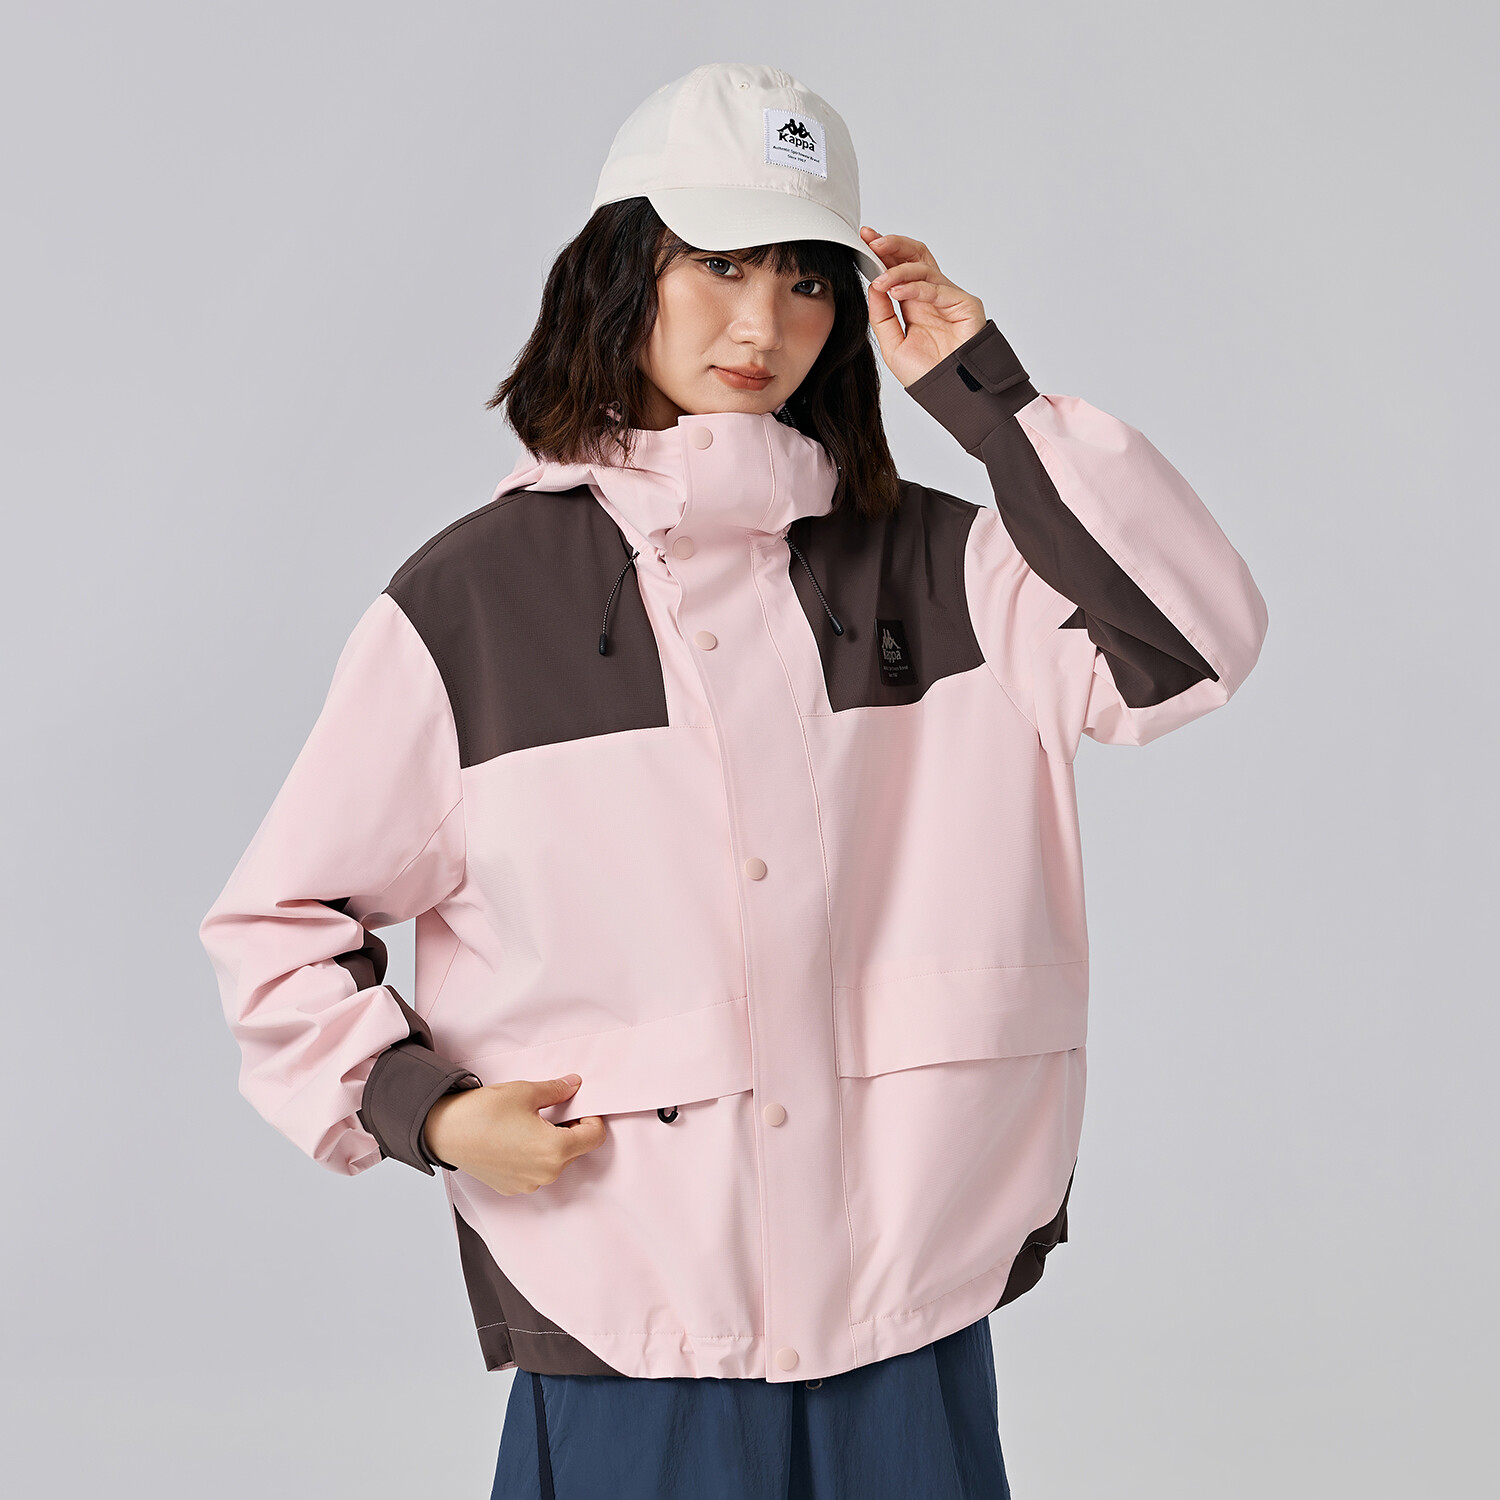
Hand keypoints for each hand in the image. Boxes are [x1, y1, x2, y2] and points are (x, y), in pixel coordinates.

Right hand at [423, 1074, 606, 1194]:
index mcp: (554, 1150)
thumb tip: (575, 1084)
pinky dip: (534, 1156)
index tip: (578, 1106)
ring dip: (552, 1143)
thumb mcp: (526, 1092)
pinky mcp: (511, 1187)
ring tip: (531, 1124)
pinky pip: (535, 1171)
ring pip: (556, 1162)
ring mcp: (527, 1184)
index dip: (591, 1117)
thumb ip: (558, 1090)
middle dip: (571, 1129)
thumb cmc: (483, 1112)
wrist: (444, 1131)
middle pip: (576, 1150)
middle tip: (553, 1110)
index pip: (594, 1137)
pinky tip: (515, 1139)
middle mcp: (545, 1174)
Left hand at [860, 227, 986, 387]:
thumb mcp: (892, 343)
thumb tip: (872, 286)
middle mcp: (933, 296)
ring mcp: (949, 298)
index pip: (900, 267)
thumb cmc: (926, 374)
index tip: (865, 238)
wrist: (947, 394)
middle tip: (873, 241)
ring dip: (898, 270)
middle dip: (893, 245)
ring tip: (880, 280)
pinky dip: (914, 287)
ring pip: (924, 268)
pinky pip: (936, 288)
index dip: (884, 251)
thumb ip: (881, 316)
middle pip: (916, 256)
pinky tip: (896, 292)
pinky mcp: (964, 304)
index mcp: (915, 303)